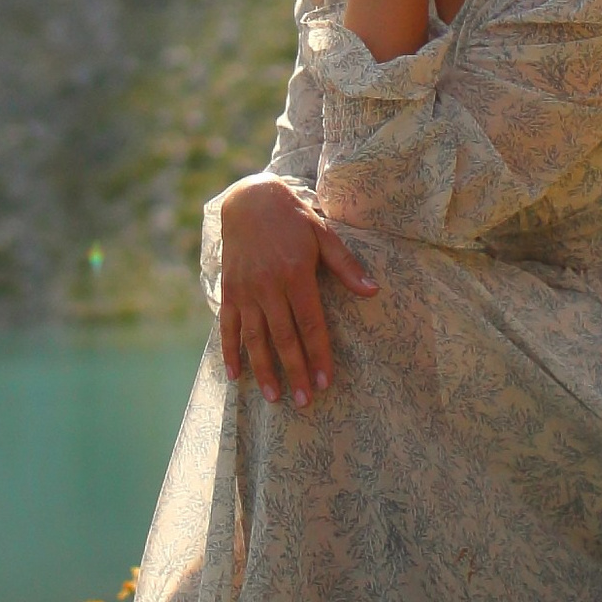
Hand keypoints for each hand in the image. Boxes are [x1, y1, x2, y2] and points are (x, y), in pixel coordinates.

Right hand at [213, 175, 376, 409]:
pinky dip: (230, 351)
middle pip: (284, 337)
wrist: (249, 199)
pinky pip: (228, 326)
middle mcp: (269, 286)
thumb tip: (373, 291)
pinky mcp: (229, 290)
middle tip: (306, 402)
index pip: (310, 324)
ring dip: (264, 370)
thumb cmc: (292, 219)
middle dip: (295, 372)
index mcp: (296, 274)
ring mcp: (246, 290)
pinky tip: (235, 375)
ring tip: (274, 398)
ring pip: (255, 338)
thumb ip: (346, 265)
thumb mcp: (323, 234)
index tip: (326, 381)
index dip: (319, 354)